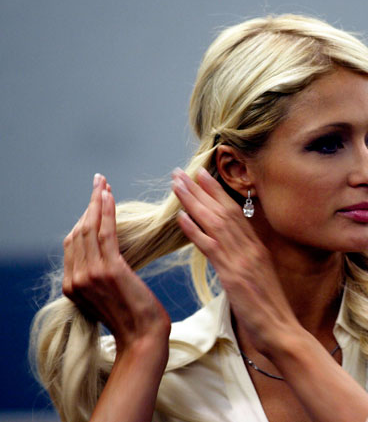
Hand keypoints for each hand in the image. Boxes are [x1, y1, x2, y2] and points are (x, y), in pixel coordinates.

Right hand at [62, 174, 170, 353]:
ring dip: (97, 202)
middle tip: (98, 183)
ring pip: (89, 228)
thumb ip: (98, 277)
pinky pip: (105, 233)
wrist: (143, 338)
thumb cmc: (133, 319)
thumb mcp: (107, 297)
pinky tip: (110, 197)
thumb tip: (105, 255)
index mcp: (72, 286)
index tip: (94, 201)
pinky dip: (107, 212)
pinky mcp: (109, 270)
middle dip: (89, 204)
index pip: (72, 244)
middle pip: (78, 232)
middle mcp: (75, 279)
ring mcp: (89, 275)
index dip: (82, 219)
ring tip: (104, 184)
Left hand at [172, 168, 299, 353]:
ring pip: (216, 222)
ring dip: (194, 201)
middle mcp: (251, 248)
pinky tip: (181, 217)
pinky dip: (195, 230)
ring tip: (177, 184)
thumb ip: (245, 261)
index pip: (235, 212)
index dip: (217, 192)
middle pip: (223, 210)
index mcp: (257, 248)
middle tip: (182, 171)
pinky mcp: (234, 275)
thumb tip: (229, 252)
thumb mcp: (259, 279)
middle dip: (201, 189)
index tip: (201, 175)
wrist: (282, 330)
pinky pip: (211, 247)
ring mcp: (243, 260)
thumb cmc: (270, 310)